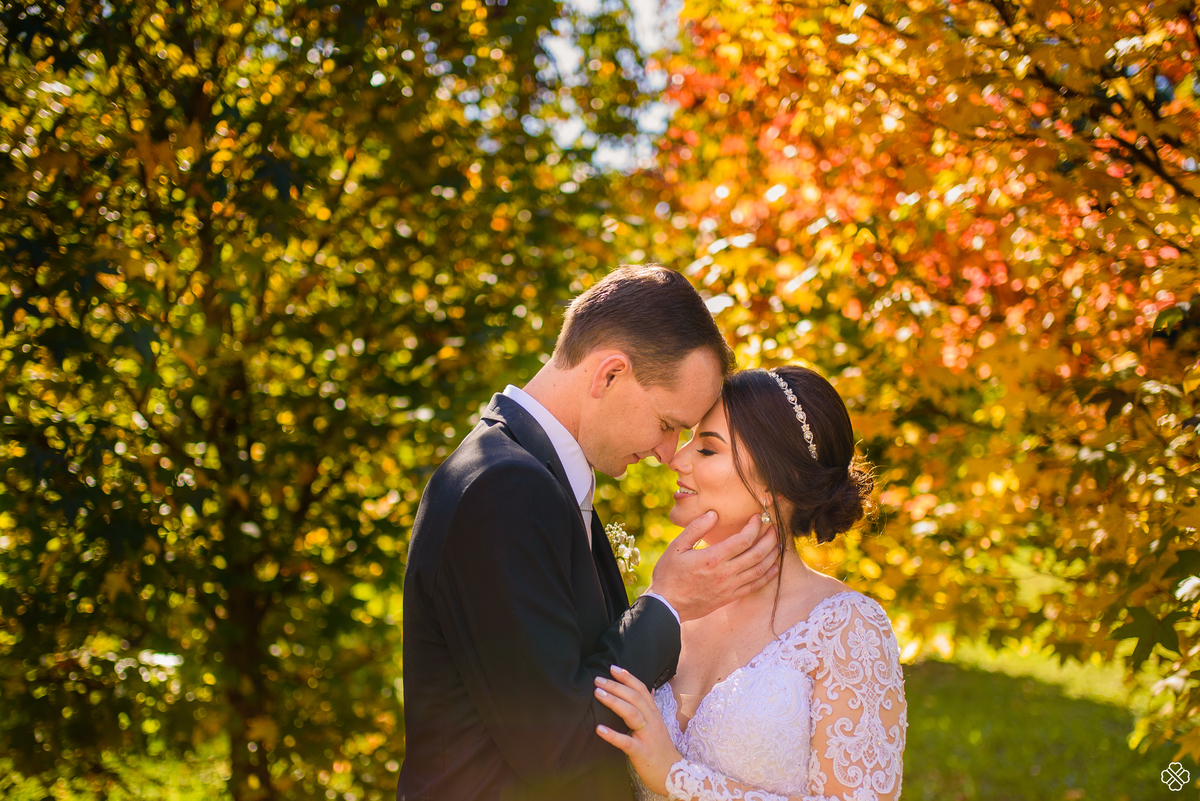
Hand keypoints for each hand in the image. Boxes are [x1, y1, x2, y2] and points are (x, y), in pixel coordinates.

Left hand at [594, 665, 679, 796]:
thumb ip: (651, 707)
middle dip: (616, 686)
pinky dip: (612, 735)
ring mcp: (648, 736)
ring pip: (632, 714)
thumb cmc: (661, 749)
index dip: (628, 677)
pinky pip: (627, 742)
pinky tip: (599, 729)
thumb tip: (649, 689)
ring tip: (597, 694)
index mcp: (654, 714)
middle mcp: (652, 721)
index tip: (612, 668)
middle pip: (634, 698)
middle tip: (597, 679)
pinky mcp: (642, 752)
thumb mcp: (658, 725)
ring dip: (614, 701)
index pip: (642, 690)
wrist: (673, 774)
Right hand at [647, 512, 779, 621]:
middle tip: (774, 528)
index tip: (758, 518)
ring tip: (778, 544)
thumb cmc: (668, 574)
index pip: (743, 539)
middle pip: (757, 553)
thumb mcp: (676, 547)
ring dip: (772, 555)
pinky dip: (768, 576)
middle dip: (769, 538)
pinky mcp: (730, 596)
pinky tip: (774, 568)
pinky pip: (755, 586)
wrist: (666, 606)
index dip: (754, 527)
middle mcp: (725, 573)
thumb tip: (713, 514)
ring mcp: (729, 586)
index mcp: (712, 558)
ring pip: (759, 570)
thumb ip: (696, 528)